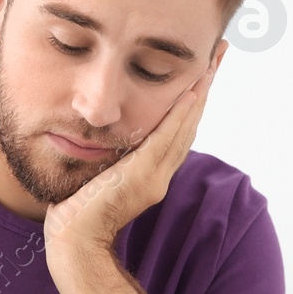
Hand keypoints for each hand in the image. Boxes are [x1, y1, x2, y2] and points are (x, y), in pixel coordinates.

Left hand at [43, 65, 213, 254]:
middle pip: (190, 122)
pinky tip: (191, 92)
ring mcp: (154, 176)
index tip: (203, 69)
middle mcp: (160, 174)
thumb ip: (109, 155)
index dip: (193, 98)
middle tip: (219, 53)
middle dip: (205, 85)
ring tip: (212, 63)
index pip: (178, 128)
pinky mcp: (142, 176)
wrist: (73, 240)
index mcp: (151, 172)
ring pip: (185, 126)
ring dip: (200, 92)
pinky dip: (181, 114)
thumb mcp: (97, 172)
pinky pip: (166, 138)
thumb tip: (101, 131)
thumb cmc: (76, 209)